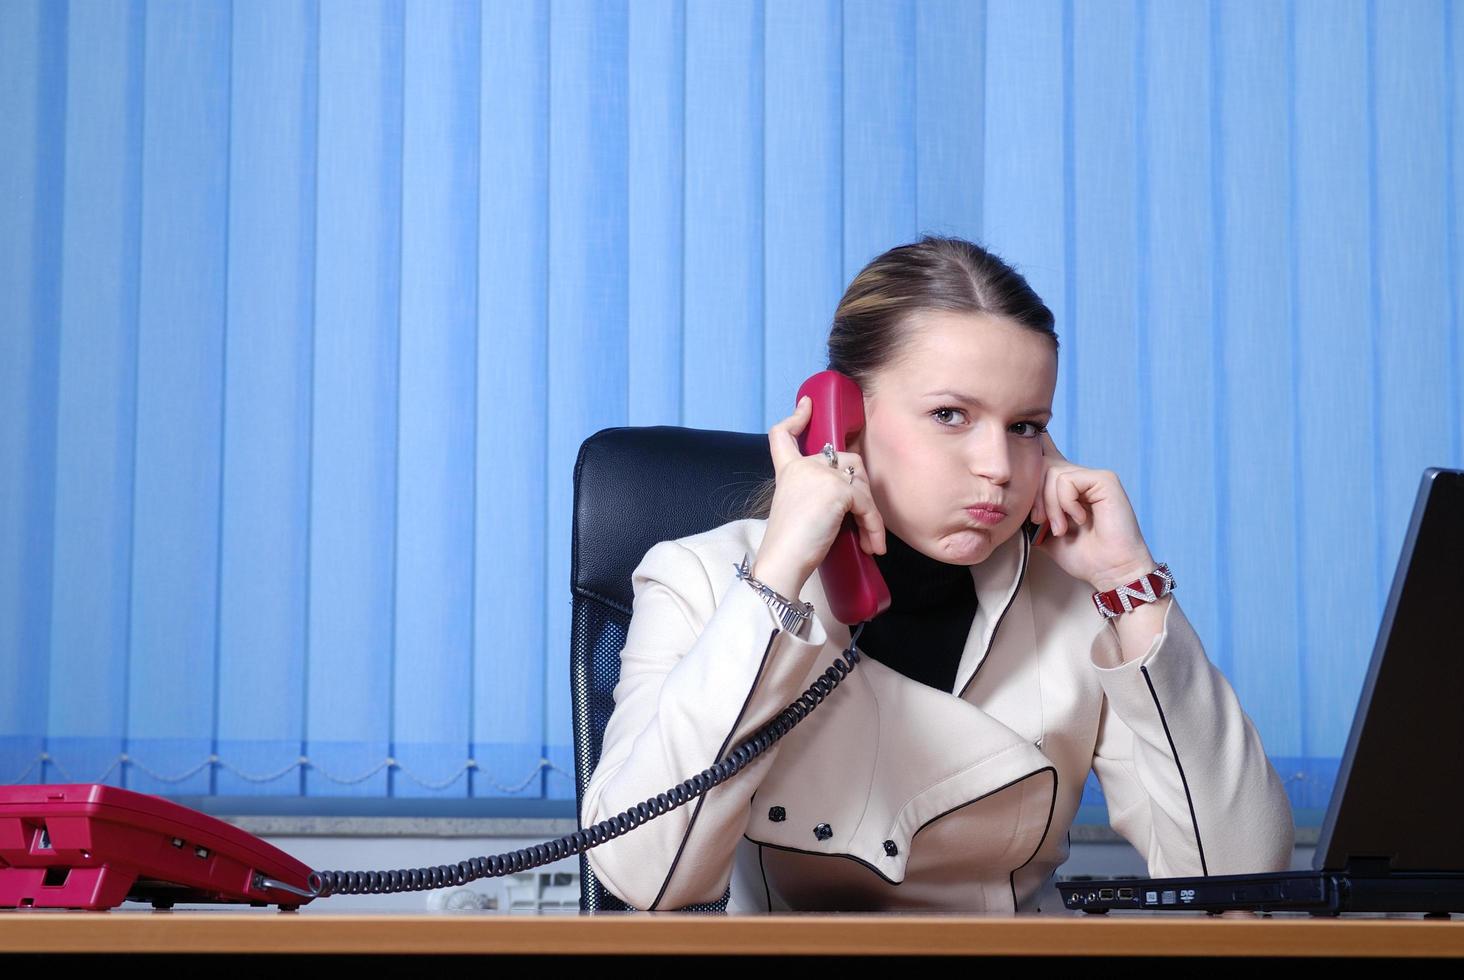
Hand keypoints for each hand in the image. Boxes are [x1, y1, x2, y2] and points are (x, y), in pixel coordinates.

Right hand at [756, 394, 887, 597]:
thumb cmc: (790, 546)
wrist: (783, 560)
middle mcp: (804, 465)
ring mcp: (821, 474)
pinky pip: (867, 505)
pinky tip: (871, 545)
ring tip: (870, 540)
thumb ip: (815, 492)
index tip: (807, 404)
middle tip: (865, 521)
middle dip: (862, 488)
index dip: (796, 417)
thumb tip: (850, 497)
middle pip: (846, 459)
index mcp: (788, 470)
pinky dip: (874, 527)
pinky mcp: (838, 489)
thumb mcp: (799, 508)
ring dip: (871, 514)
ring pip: (862, 484)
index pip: (783, 434)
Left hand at [1027, 430, 1156, 591]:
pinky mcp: (1104, 480)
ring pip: (1052, 474)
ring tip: (1062, 528)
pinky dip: (1066, 503)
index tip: (1018, 432)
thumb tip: (1010, 498)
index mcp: (1067, 488)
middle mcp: (1079, 478)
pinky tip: (1080, 519)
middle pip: (1041, 466)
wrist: (1110, 571)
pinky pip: (1068, 480)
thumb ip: (1031, 514)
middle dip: (1034, 497)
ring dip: (1050, 506)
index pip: (1047, 455)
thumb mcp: (1045, 534)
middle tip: (1040, 522)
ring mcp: (1093, 477)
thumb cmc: (1083, 556)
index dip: (1034, 444)